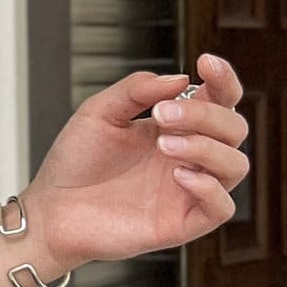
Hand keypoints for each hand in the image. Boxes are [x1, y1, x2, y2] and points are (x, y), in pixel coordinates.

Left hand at [23, 52, 247, 271]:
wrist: (50, 210)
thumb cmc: (74, 164)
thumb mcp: (98, 113)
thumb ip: (136, 90)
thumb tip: (180, 78)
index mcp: (175, 127)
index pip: (220, 100)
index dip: (223, 79)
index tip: (205, 63)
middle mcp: (188, 157)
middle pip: (233, 128)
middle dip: (205, 115)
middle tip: (161, 114)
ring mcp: (187, 191)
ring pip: (235, 165)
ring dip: (208, 148)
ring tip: (164, 144)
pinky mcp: (181, 224)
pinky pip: (222, 208)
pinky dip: (210, 188)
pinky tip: (179, 176)